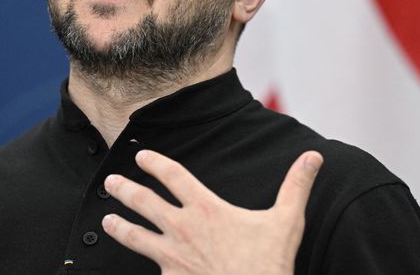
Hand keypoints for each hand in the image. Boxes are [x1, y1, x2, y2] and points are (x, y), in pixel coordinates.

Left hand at [101, 149, 322, 274]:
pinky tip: (136, 269)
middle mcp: (182, 229)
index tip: (141, 155)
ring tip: (106, 221)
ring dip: (119, 227)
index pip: (173, 176)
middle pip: (144, 202)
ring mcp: (172, 257)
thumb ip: (296, 186)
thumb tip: (314, 157)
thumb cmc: (268, 264)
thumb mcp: (286, 221)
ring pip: (136, 238)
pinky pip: (150, 271)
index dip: (155, 163)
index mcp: (205, 209)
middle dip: (125, 189)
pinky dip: (142, 268)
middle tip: (111, 181)